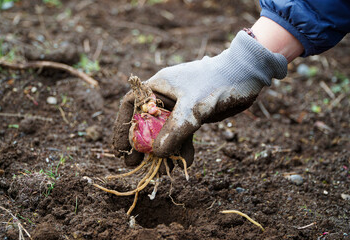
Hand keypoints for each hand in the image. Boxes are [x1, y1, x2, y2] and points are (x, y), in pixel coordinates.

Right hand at [113, 30, 286, 165]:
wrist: (245, 76)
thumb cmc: (216, 83)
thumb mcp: (193, 107)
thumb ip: (174, 131)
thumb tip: (157, 154)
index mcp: (158, 86)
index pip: (131, 105)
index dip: (121, 127)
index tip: (120, 148)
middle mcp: (165, 97)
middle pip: (145, 123)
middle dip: (140, 145)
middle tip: (135, 165)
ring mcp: (179, 107)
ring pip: (165, 132)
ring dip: (162, 151)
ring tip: (160, 171)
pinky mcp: (193, 116)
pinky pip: (182, 134)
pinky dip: (182, 148)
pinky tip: (185, 161)